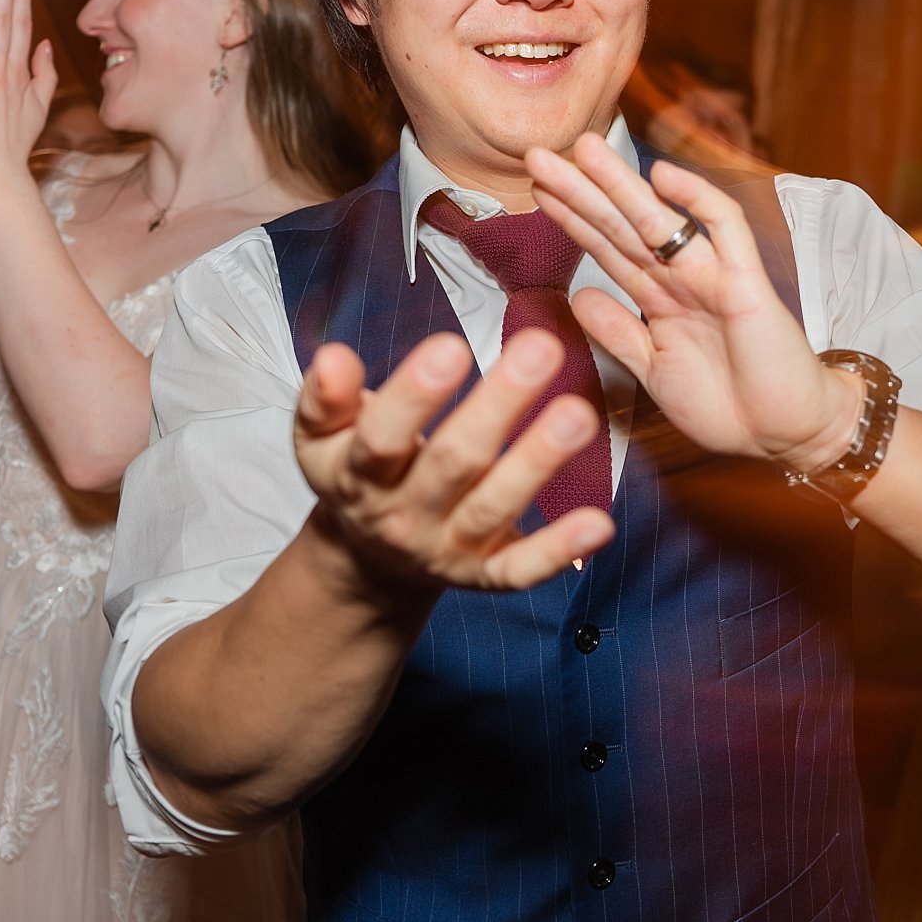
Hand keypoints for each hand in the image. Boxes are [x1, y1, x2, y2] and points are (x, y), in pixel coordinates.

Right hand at [294, 330, 612, 594]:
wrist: (367, 562)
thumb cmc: (355, 473)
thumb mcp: (321, 438)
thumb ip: (325, 398)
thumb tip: (333, 357)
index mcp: (357, 477)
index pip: (382, 438)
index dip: (414, 396)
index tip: (451, 346)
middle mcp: (403, 517)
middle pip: (453, 462)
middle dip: (497, 406)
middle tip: (541, 347)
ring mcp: (448, 549)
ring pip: (495, 507)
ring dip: (539, 462)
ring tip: (579, 413)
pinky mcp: (486, 575)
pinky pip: (523, 568)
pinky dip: (561, 550)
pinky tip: (600, 524)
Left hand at [526, 133, 859, 473]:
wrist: (784, 434)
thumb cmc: (726, 404)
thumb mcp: (654, 369)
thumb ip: (617, 333)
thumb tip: (576, 296)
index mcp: (659, 298)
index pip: (608, 248)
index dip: (573, 219)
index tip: (537, 191)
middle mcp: (681, 279)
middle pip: (623, 226)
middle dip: (582, 190)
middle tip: (537, 155)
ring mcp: (713, 276)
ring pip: (661, 220)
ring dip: (621, 184)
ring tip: (583, 150)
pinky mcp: (746, 283)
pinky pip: (725, 231)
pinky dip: (698, 201)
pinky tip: (663, 175)